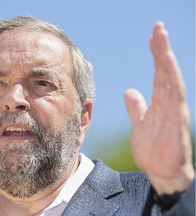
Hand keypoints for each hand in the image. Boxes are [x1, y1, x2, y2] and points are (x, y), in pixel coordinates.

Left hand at [124, 22, 193, 194]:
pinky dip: (171, 77)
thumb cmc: (154, 149)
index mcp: (160, 102)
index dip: (156, 55)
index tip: (152, 37)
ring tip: (161, 36)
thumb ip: (137, 107)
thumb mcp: (140, 123)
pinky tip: (166, 62)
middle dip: (162, 49)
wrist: (162, 172)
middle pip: (166, 70)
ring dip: (165, 57)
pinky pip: (174, 95)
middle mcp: (169, 102)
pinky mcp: (176, 120)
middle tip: (157, 28)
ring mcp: (174, 110)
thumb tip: (130, 91)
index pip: (159, 73)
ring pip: (171, 78)